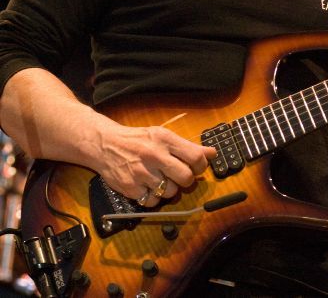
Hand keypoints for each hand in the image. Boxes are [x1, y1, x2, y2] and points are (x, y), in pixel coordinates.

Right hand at [93, 121, 215, 206]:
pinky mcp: (130, 187)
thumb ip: (188, 146)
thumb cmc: (138, 140)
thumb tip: (212, 153)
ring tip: (162, 181)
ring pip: (170, 192)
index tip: (197, 168)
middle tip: (181, 177)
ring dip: (170, 190)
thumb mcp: (163, 136)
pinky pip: (152, 202)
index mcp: (165, 140)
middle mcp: (154, 156)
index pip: (195, 157)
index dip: (201, 166)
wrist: (104, 145)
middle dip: (187, 181)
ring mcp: (141, 173)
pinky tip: (149, 188)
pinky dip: (154, 199)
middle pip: (185, 178)